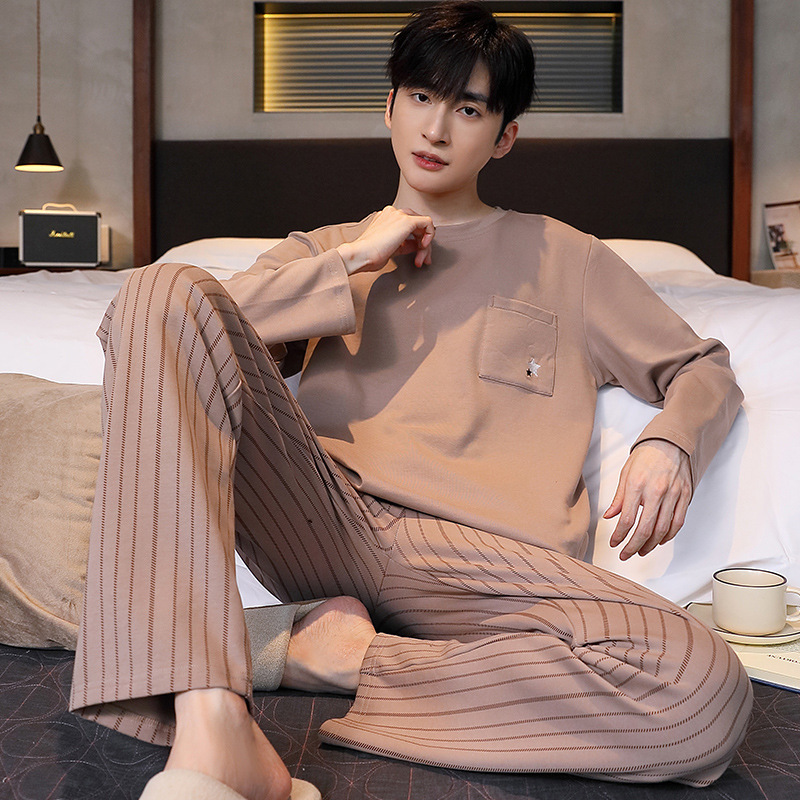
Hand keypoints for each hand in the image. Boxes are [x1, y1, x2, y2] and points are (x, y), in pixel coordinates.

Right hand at [336, 206, 435, 274]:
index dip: (416, 242)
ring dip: (426, 245)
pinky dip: (430, 236)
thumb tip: (416, 246)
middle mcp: (393, 213)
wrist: (361, 254)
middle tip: (422, 260)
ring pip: (423, 226)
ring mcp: (399, 215)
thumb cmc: (369, 255)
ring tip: (421, 259)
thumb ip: (405, 245)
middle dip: (423, 245)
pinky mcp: (406, 221)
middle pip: (417, 226)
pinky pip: (428, 223)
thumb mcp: (391, 249)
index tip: (417, 256)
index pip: (408, 227)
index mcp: (386, 218)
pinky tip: (423, 247)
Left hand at [603, 439, 691, 560]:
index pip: (627, 519)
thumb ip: (619, 497)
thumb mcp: (626, 473)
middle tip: (625, 554)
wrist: (670, 442)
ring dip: (650, 545)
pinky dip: (668, 535)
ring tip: (640, 551)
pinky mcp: (685, 496)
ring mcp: (673, 495)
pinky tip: (659, 541)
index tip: (614, 543)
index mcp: (637, 485)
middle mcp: (656, 492)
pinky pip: (677, 522)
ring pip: (662, 529)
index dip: (619, 535)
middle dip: (633, 546)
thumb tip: (609, 516)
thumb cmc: (646, 456)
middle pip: (645, 528)